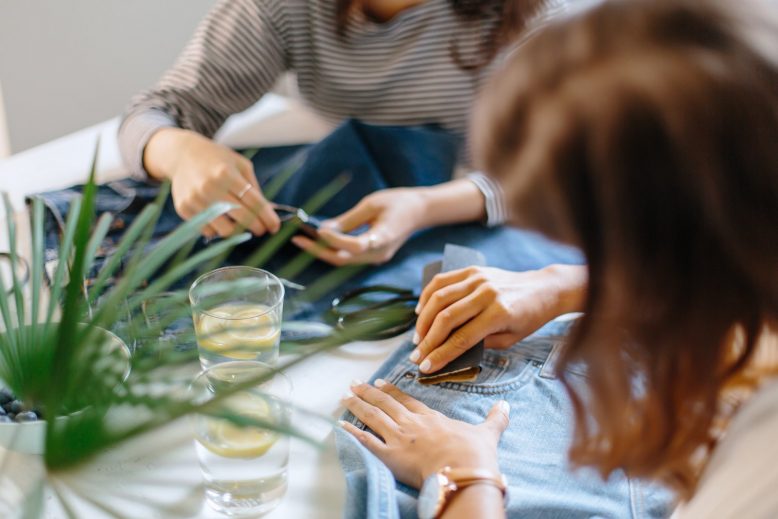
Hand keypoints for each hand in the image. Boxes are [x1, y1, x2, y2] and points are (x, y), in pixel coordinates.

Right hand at [144, 128, 279, 237]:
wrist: (181, 155)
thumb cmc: (217, 159)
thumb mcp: (240, 165)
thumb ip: (254, 187)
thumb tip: (268, 212)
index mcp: (226, 173)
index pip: (254, 202)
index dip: (267, 217)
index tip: (275, 226)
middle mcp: (210, 187)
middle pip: (241, 217)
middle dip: (256, 227)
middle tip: (261, 229)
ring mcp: (195, 199)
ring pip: (224, 229)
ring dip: (237, 230)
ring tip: (239, 222)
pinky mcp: (184, 209)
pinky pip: (208, 230)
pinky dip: (217, 227)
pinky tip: (220, 218)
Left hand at [290, 187, 426, 265]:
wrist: (420, 211)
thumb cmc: (398, 202)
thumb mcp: (371, 204)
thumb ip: (348, 220)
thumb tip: (323, 230)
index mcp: (383, 238)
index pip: (355, 246)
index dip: (335, 241)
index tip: (318, 230)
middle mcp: (378, 253)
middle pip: (344, 259)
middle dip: (318, 251)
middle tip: (297, 240)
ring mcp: (376, 258)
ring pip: (344, 261)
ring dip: (322, 252)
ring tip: (302, 240)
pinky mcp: (373, 256)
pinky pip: (349, 257)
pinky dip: (333, 250)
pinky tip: (318, 241)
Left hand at [341, 379, 508, 488]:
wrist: (464, 469)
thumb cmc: (475, 453)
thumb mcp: (488, 433)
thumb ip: (495, 418)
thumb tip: (506, 405)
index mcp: (432, 418)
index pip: (407, 400)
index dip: (393, 391)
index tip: (381, 382)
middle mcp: (412, 423)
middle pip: (386, 404)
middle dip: (369, 393)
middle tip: (354, 384)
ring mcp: (399, 437)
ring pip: (373, 416)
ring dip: (357, 405)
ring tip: (345, 396)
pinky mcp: (390, 455)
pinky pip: (367, 441)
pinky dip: (353, 432)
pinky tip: (341, 425)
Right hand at [411, 265, 586, 372]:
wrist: (543, 288)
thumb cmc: (529, 318)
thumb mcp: (511, 338)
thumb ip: (482, 343)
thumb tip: (451, 349)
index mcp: (499, 314)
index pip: (462, 338)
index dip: (441, 354)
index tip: (425, 367)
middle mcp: (486, 294)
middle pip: (446, 318)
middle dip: (427, 340)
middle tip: (416, 356)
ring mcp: (478, 279)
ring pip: (439, 298)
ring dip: (423, 320)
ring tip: (417, 338)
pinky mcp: (472, 270)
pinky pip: (442, 281)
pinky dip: (427, 297)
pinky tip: (420, 311)